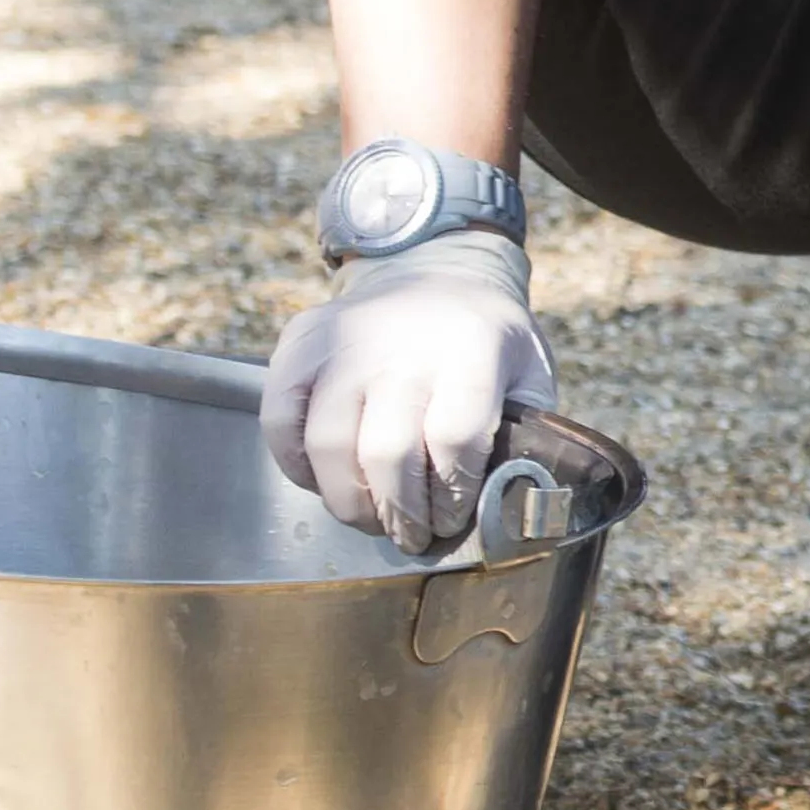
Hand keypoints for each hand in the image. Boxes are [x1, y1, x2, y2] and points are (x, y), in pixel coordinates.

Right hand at [262, 231, 556, 552]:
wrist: (436, 272)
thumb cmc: (487, 343)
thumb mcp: (529, 373)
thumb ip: (528, 432)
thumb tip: (511, 504)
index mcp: (472, 348)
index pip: (455, 437)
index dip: (451, 493)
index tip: (451, 518)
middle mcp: (403, 343)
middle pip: (387, 450)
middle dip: (400, 513)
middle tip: (410, 537)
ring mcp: (344, 340)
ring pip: (327, 443)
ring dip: (348, 501)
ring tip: (371, 521)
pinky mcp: (300, 341)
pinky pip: (279, 418)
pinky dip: (294, 464)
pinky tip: (323, 483)